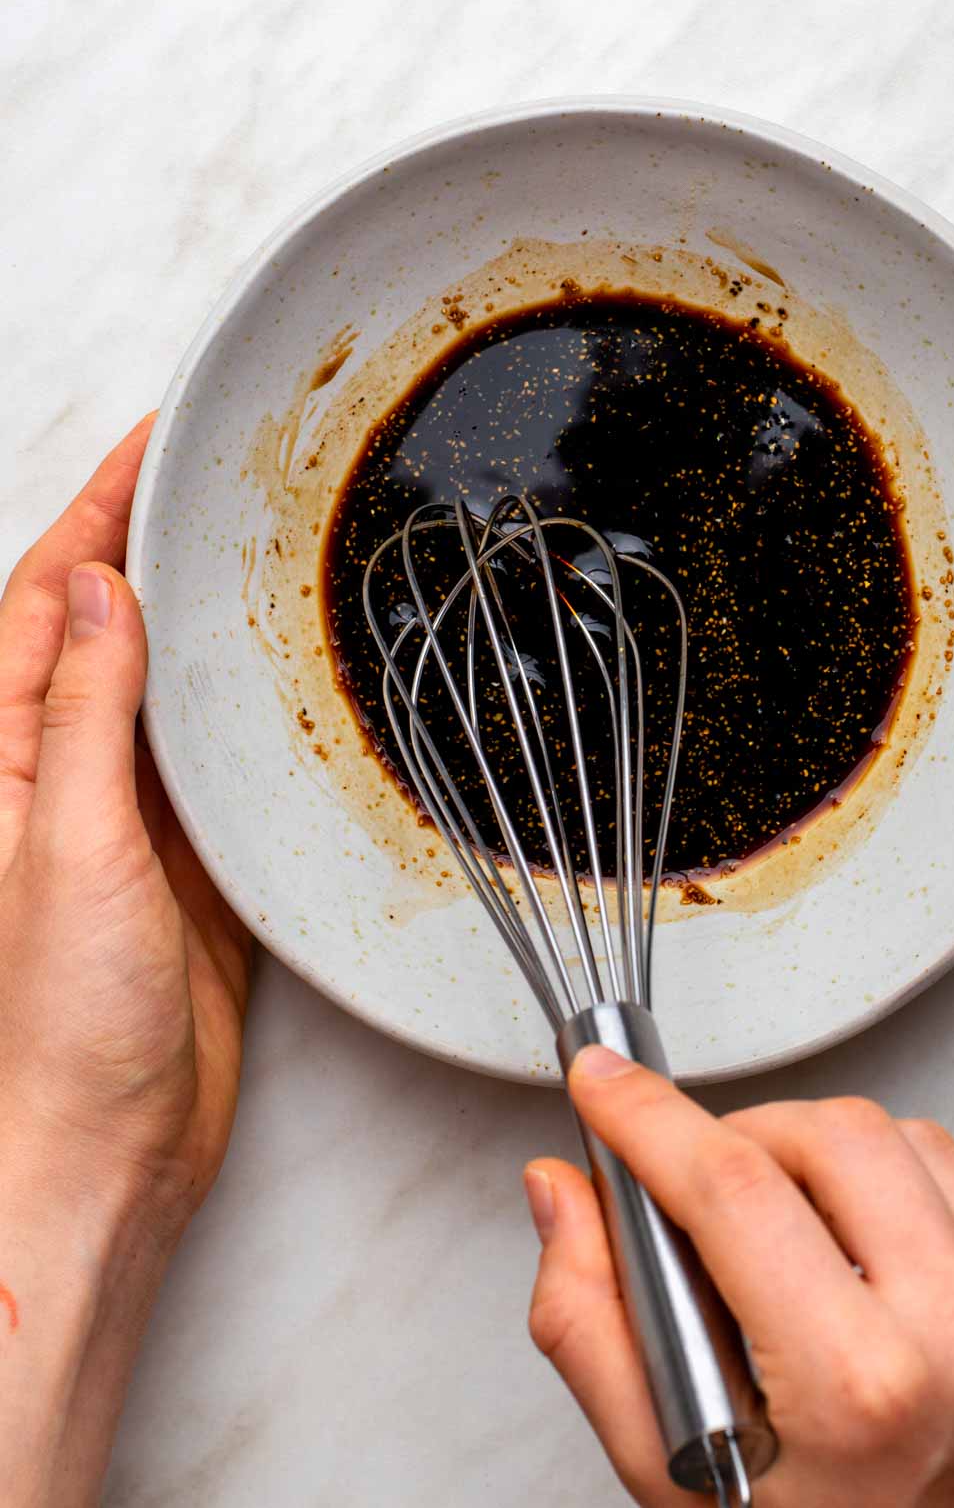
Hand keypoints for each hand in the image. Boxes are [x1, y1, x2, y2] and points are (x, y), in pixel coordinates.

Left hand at [0, 417, 251, 1505]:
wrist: (107, 1153)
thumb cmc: (58, 1024)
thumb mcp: (67, 848)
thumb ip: (85, 719)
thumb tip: (102, 591)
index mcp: (7, 760)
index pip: (48, 600)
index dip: (96, 511)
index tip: (154, 443)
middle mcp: (63, 775)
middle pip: (108, 626)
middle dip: (148, 542)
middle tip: (217, 472)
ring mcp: (130, 818)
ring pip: (167, 688)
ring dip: (202, 618)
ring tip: (258, 548)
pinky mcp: (193, 865)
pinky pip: (219, 764)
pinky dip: (246, 712)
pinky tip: (285, 680)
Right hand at [524, 1053, 953, 1505]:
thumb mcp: (677, 1485)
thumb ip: (592, 1330)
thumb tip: (563, 1192)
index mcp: (861, 1394)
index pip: (733, 1188)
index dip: (649, 1117)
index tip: (606, 1083)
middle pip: (832, 1136)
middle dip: (745, 1138)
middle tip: (705, 1190)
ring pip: (911, 1141)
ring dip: (831, 1161)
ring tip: (796, 1235)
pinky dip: (914, 1193)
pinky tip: (876, 1256)